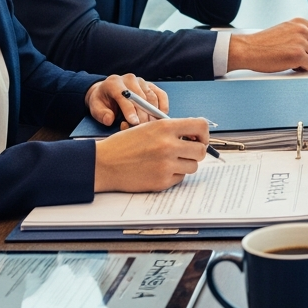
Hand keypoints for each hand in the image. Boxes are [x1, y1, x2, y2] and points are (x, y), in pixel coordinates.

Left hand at [85, 74, 168, 128]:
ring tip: (151, 126)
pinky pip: (161, 95)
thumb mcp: (96, 109)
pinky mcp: (151, 85)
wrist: (107, 92)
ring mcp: (141, 81)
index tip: (134, 122)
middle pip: (140, 97)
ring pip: (151, 97)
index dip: (129, 109)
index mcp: (113, 83)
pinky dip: (163, 106)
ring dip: (153, 113)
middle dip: (142, 114)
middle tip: (143, 128)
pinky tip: (160, 117)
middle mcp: (129, 79)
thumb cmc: (102, 102)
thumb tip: (109, 120)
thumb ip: (101, 114)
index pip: (124, 95)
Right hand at [93, 118, 209, 192]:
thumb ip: (171, 129)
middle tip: (185, 152)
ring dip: (185, 164)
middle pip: (201, 150)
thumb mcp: (147, 127)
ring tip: (169, 161)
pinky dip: (173, 175)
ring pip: (193, 166)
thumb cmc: (124, 144)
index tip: (198, 139)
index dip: (203, 134)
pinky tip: (159, 170)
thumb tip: (194, 135)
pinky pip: (180, 178)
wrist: (104, 163)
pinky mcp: (162, 181)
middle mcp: (168, 145)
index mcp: (165, 127)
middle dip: (195, 152)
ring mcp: (166, 165)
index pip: (201, 126)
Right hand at [228, 18, 307, 72]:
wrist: (248, 49)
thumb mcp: (285, 30)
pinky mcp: (298, 55)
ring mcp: (301, 42)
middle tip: (303, 59)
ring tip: (293, 61)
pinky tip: (292, 65)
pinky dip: (304, 68)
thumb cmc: (263, 43)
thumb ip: (301, 34)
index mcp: (300, 22)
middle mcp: (302, 30)